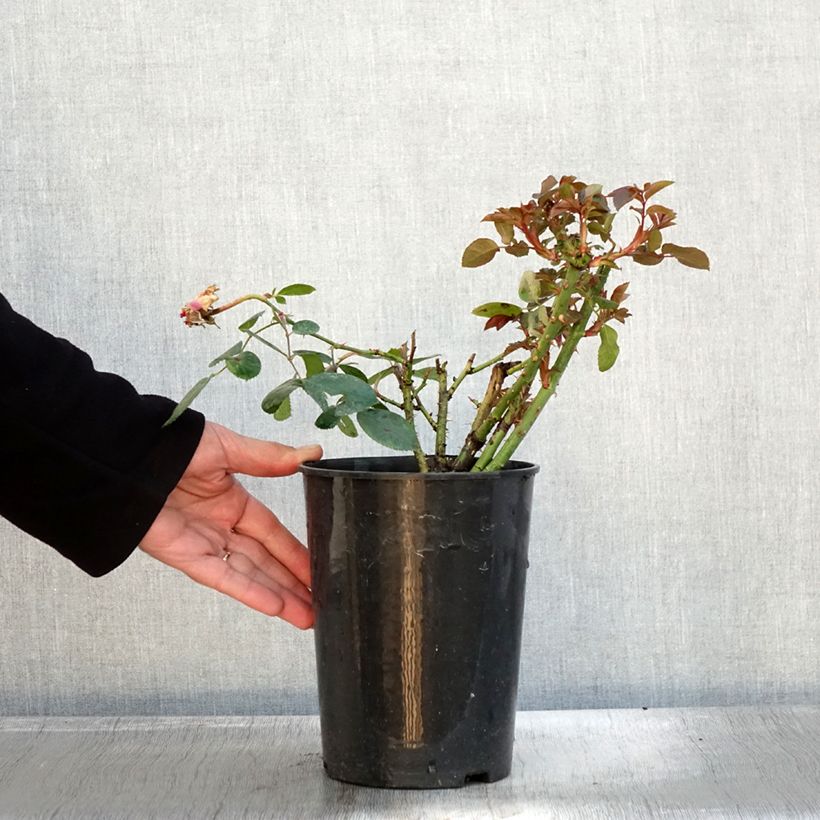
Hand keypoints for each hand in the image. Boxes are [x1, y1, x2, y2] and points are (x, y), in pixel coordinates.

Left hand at [139, 421, 321, 628]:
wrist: (126, 458)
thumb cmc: (172, 445)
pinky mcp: (184, 556)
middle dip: (292, 584)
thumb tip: (312, 452)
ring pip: (248, 575)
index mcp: (232, 500)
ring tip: (307, 617)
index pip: (272, 533)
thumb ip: (267, 458)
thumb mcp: (226, 447)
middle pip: (264, 561)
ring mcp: (203, 543)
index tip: (320, 569)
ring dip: (278, 596)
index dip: (296, 552)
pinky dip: (248, 592)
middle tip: (320, 604)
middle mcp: (220, 526)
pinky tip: (274, 606)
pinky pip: (222, 577)